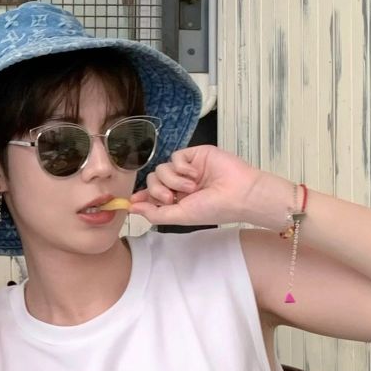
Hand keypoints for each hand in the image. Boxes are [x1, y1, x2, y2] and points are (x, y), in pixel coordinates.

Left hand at [130, 146, 290, 228]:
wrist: (240, 193)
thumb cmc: (215, 208)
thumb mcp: (182, 215)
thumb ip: (156, 213)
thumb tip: (131, 209)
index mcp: (177, 200)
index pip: (151, 195)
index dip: (141, 197)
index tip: (130, 201)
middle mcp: (180, 184)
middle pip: (152, 180)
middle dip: (157, 190)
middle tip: (169, 197)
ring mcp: (186, 169)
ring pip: (161, 168)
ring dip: (172, 180)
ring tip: (191, 187)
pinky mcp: (194, 154)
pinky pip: (174, 157)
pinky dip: (181, 167)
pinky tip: (194, 174)